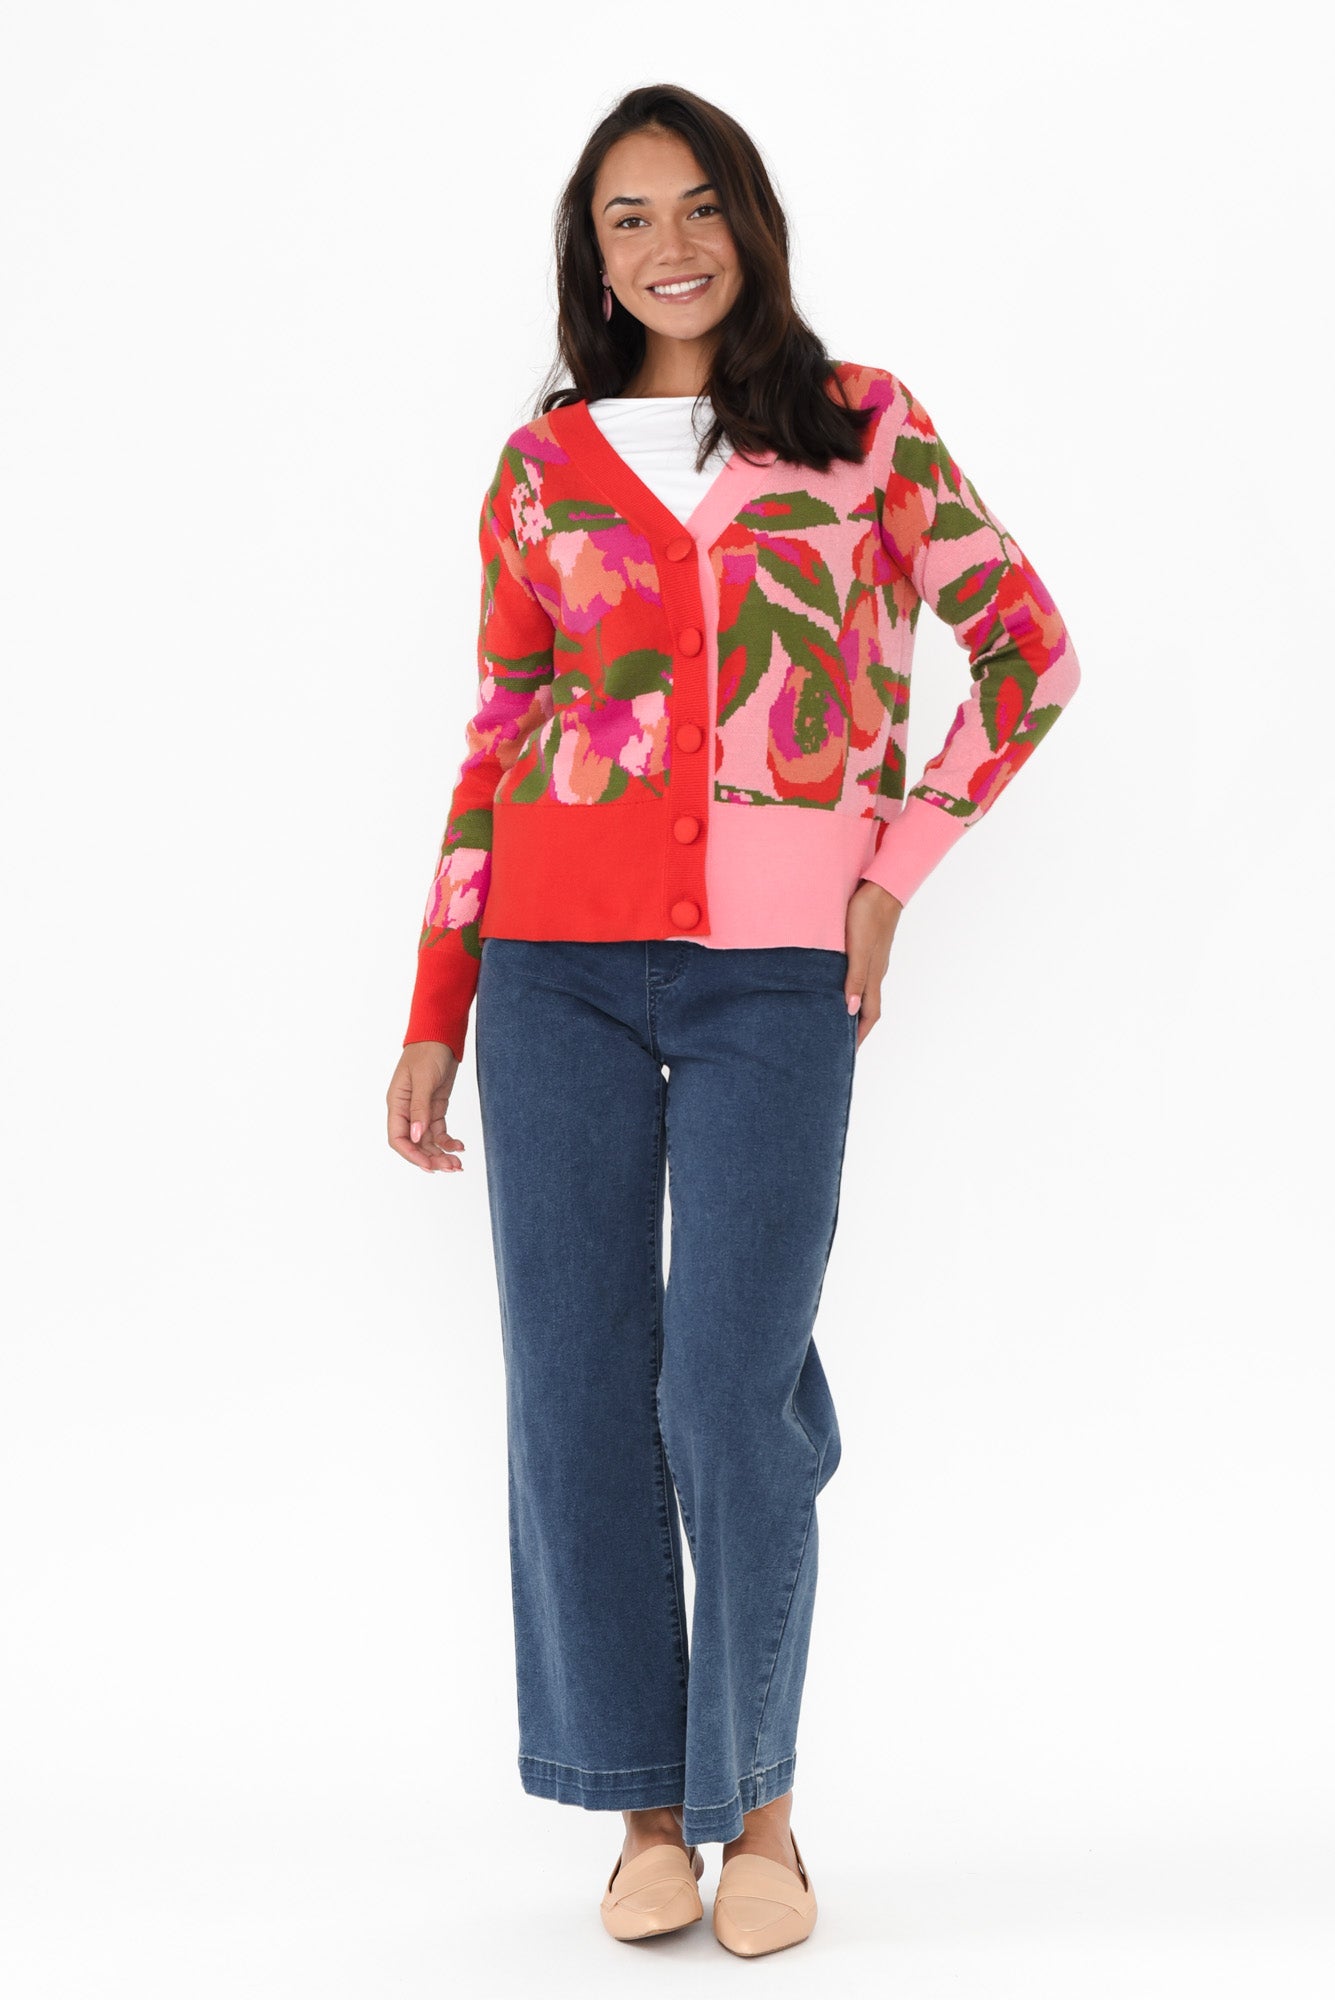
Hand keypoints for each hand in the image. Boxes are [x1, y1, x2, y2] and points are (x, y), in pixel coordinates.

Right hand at [387, 1040, 465, 1173]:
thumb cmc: (427, 1051)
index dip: (412, 1155)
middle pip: (415, 1143)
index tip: (430, 1165)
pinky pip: (439, 1131)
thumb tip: (416, 1136)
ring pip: (428, 1141)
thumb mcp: (423, 1079)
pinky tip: (460, 1146)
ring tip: (457, 1164)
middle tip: (450, 1168)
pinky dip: (448, 1141)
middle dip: (431, 1158)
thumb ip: (420, 1108)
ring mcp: (421, 1110)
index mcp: (396, 1103)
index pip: (398, 1138)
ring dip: (441, 1153)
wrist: (441, 1035)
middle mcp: (407, 1110)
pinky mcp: (435, 1107)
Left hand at [844, 880, 902, 1050]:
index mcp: (874, 976)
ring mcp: (872, 958)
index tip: (847, 1054)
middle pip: (867, 1007)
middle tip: (836, 1042)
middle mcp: (875, 971)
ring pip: (862, 991)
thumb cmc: (868, 914)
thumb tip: (851, 1011)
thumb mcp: (858, 948)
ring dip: (851, 1008)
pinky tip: (836, 984)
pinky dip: (849, 987)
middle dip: (854, 1027)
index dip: (859, 1036)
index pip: (869, 1016)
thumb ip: (855, 978)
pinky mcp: (867, 945)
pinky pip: (858, 975)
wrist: (881, 884)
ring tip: (833, 1018)